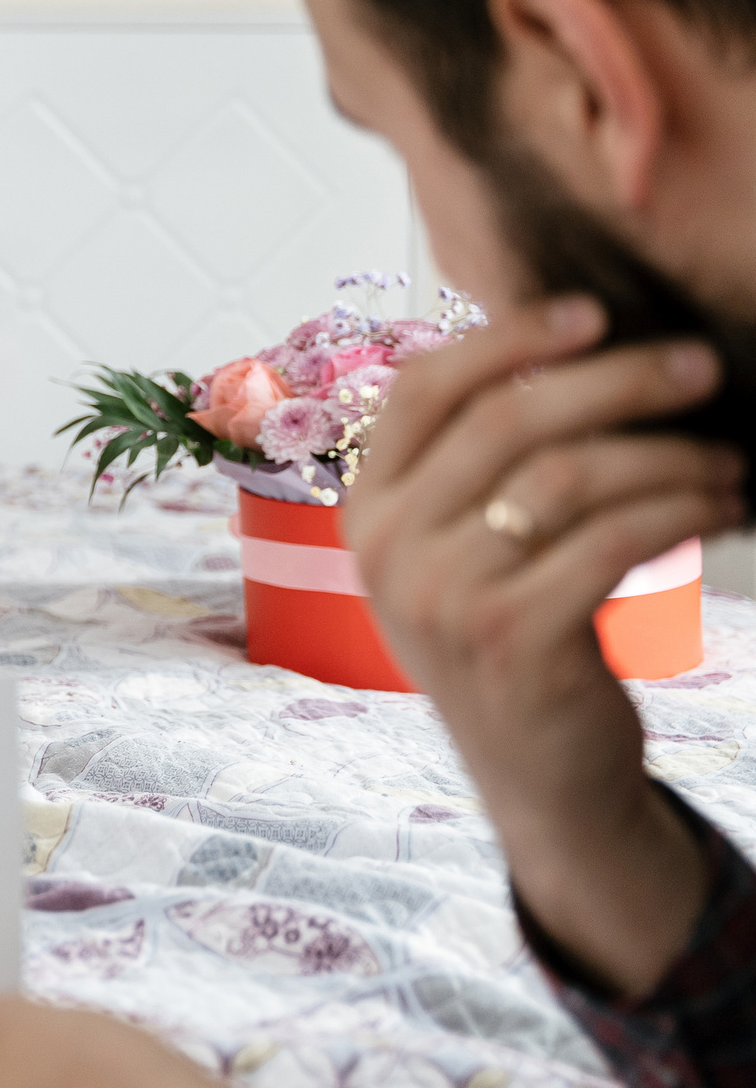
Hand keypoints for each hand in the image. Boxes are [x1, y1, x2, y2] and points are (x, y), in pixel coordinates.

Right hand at [342, 295, 740, 992]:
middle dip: (617, 382)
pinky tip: (721, 507)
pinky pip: (611, 540)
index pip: (425, 389)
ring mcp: (442, 595)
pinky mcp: (511, 637)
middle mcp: (387, 547)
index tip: (593, 314)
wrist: (538, 772)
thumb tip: (571, 352)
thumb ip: (478, 465)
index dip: (509, 340)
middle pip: (507, 422)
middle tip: (698, 368)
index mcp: (367, 508)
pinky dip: (681, 510)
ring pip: (569, 477)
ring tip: (727, 460)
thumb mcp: (464, 548)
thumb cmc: (515, 634)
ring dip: (668, 456)